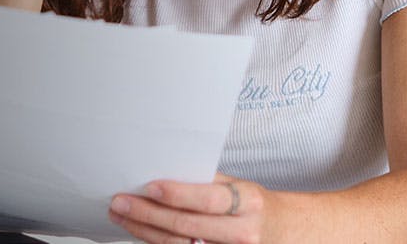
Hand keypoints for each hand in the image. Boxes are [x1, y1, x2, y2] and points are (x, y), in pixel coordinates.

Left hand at [108, 173, 267, 243]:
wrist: (286, 232)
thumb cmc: (254, 205)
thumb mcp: (239, 186)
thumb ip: (207, 181)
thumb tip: (164, 170)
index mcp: (248, 202)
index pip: (208, 199)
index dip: (177, 194)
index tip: (148, 186)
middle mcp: (242, 232)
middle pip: (187, 226)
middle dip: (148, 214)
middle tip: (120, 202)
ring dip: (145, 231)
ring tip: (122, 216)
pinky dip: (158, 243)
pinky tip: (142, 232)